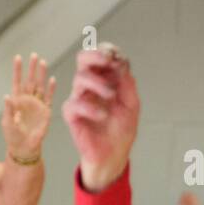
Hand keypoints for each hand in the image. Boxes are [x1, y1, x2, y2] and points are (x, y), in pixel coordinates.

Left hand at [2, 53, 55, 159]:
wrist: (24, 147)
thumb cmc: (13, 136)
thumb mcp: (7, 123)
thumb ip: (8, 109)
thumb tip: (6, 96)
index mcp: (16, 101)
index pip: (17, 82)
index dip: (17, 70)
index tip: (18, 57)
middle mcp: (27, 100)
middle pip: (30, 80)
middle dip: (32, 68)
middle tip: (34, 55)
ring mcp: (37, 105)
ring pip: (40, 86)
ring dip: (42, 75)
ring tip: (43, 62)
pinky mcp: (45, 112)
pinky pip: (49, 98)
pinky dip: (51, 89)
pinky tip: (52, 79)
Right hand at [63, 44, 139, 190]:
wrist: (114, 154)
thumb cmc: (121, 128)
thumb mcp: (131, 104)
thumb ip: (127, 83)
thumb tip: (121, 62)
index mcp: (105, 78)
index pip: (101, 55)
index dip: (108, 50)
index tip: (118, 58)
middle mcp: (90, 86)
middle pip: (83, 59)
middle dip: (95, 55)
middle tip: (108, 60)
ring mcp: (80, 99)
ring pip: (80, 78)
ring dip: (98, 83)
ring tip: (111, 96)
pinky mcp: (71, 116)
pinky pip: (73, 104)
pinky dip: (89, 108)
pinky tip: (102, 116)